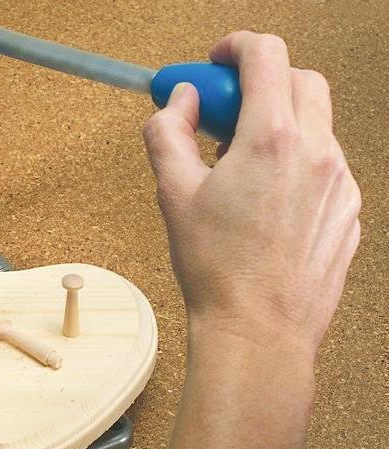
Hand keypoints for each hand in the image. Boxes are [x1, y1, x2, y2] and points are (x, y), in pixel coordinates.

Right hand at [143, 31, 360, 354]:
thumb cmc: (216, 268)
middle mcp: (317, 152)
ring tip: (240, 166)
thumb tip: (179, 101)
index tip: (218, 59)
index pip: (266, 56)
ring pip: (316, 125)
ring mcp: (342, 182)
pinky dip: (297, 162)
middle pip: (300, 80)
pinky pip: (327, 166)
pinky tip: (267, 199)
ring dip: (279, 125)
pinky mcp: (350, 211)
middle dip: (262, 81)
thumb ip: (168, 132)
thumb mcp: (172, 193)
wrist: (259, 331)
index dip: (237, 47)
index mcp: (271, 139)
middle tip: (225, 110)